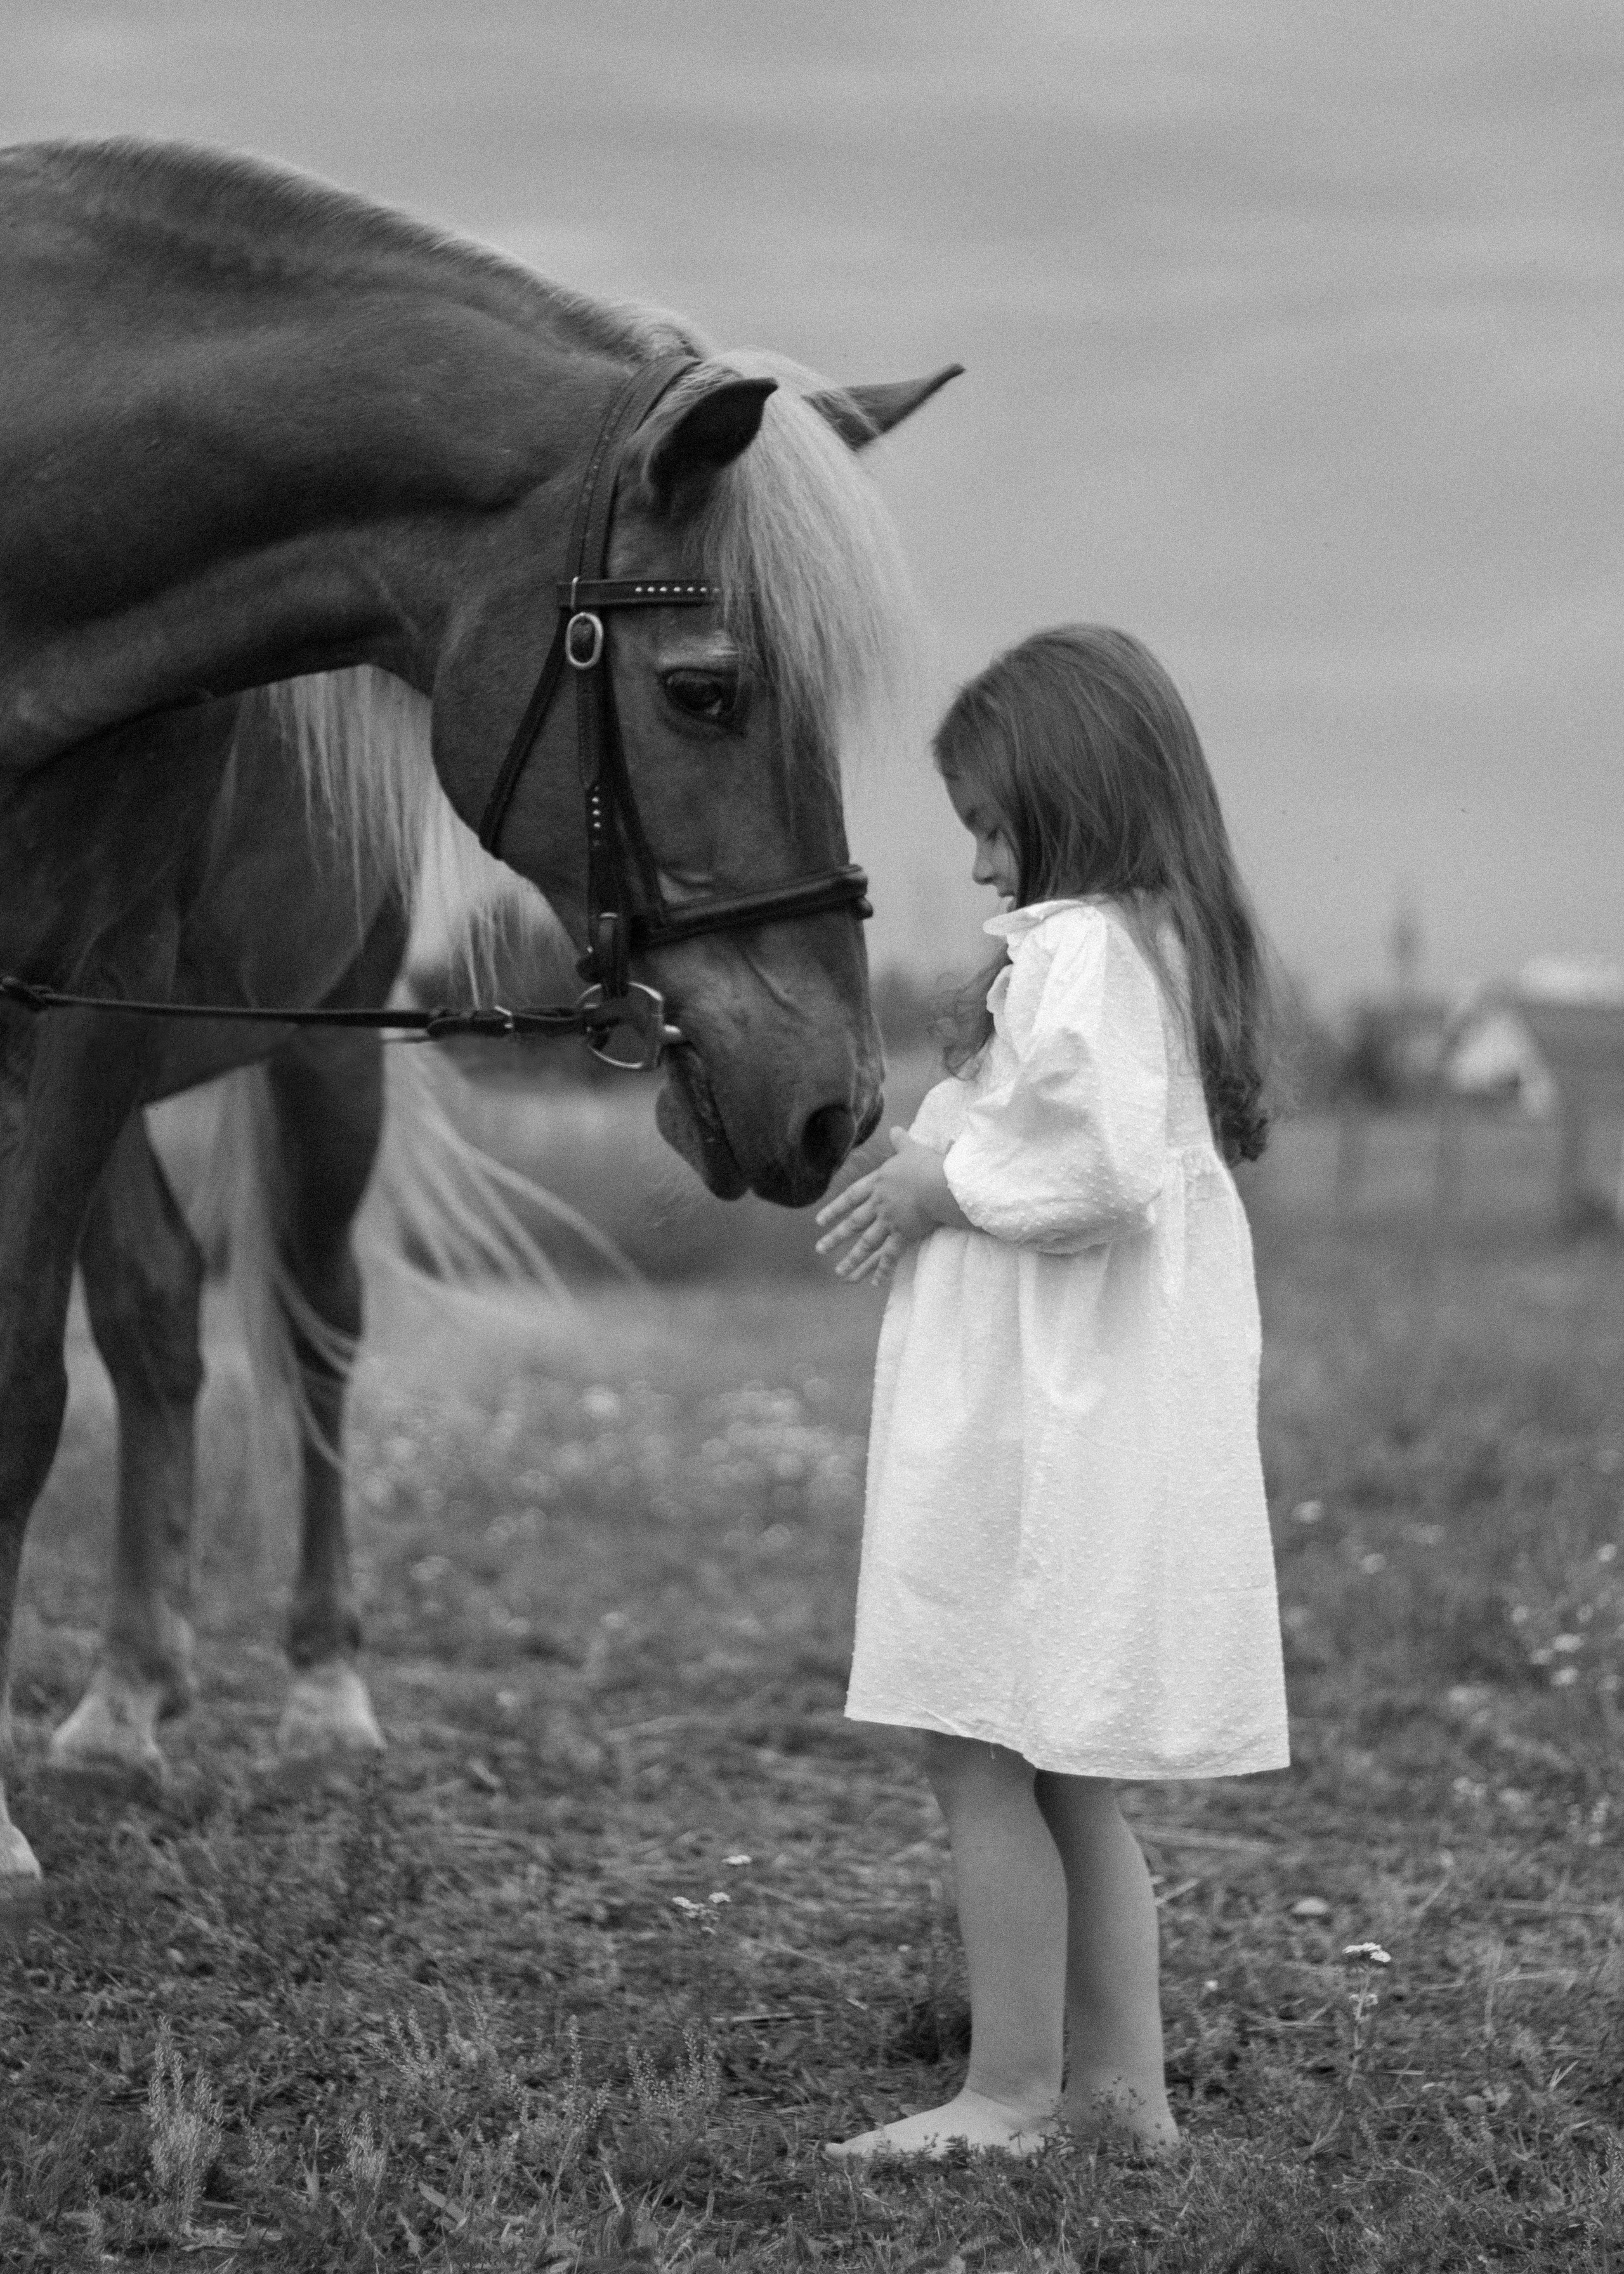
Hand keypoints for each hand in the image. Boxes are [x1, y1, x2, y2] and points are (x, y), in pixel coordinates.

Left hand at [814, 1128, 966, 1284]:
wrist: (939, 1183)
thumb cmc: (928, 1164)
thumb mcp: (912, 1149)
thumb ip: (902, 1142)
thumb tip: (896, 1129)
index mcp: (878, 1183)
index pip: (850, 1197)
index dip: (834, 1209)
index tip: (819, 1221)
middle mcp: (879, 1204)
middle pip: (853, 1223)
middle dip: (835, 1237)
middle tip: (820, 1249)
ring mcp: (890, 1221)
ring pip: (866, 1244)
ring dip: (852, 1260)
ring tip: (839, 1273)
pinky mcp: (904, 1235)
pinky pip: (890, 1256)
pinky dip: (882, 1270)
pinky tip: (873, 1283)